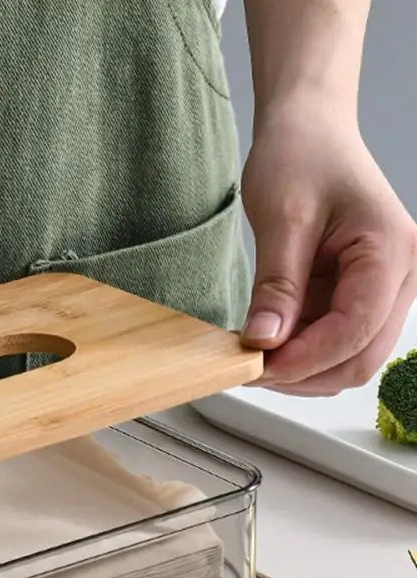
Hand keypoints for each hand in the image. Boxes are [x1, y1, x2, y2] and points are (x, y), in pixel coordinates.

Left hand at [239, 98, 416, 394]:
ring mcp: (384, 291)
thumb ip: (277, 285)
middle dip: (302, 374)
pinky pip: (333, 345)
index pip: (354, 330)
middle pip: (359, 359)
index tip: (255, 366)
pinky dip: (299, 355)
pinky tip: (267, 343)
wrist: (308, 133)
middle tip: (247, 369)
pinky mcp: (360, 299)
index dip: (303, 359)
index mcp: (391, 251)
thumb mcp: (282, 218)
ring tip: (252, 355)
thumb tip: (265, 342)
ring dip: (300, 371)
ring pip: (348, 361)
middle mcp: (401, 276)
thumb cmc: (300, 157)